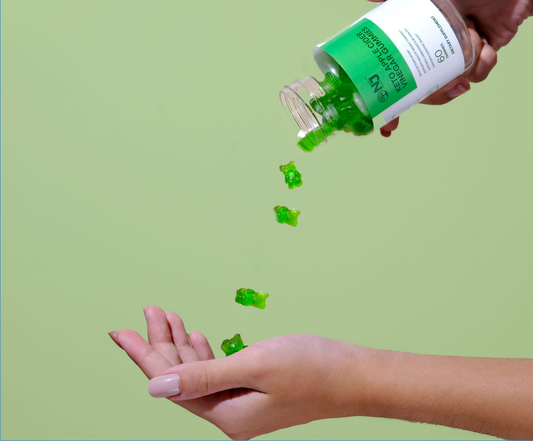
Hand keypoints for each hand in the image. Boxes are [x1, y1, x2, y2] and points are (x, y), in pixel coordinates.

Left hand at [110, 306, 368, 439]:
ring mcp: (241, 404)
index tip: (121, 331)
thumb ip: (203, 376)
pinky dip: (203, 351)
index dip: (144, 355)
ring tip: (166, 315)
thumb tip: (154, 386)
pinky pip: (217, 371)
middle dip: (163, 343)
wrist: (353, 376)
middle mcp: (229, 414)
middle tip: (149, 310)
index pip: (171, 383)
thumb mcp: (255, 366)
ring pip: (198, 371)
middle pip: (182, 377)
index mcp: (226, 415)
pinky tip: (196, 335)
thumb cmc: (311, 368)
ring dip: (182, 343)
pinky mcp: (253, 391)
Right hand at [355, 0, 532, 136]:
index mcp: (406, 29)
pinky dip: (481, 66)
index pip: (386, 62)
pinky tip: (485, 48)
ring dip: (460, 70)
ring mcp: (447, 54)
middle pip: (413, 85)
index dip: (381, 89)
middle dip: (427, 90)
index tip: (382, 111)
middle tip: (436, 84)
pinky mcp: (471, 59)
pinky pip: (472, 77)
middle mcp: (424, 45)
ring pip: (444, 85)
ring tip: (471, 46)